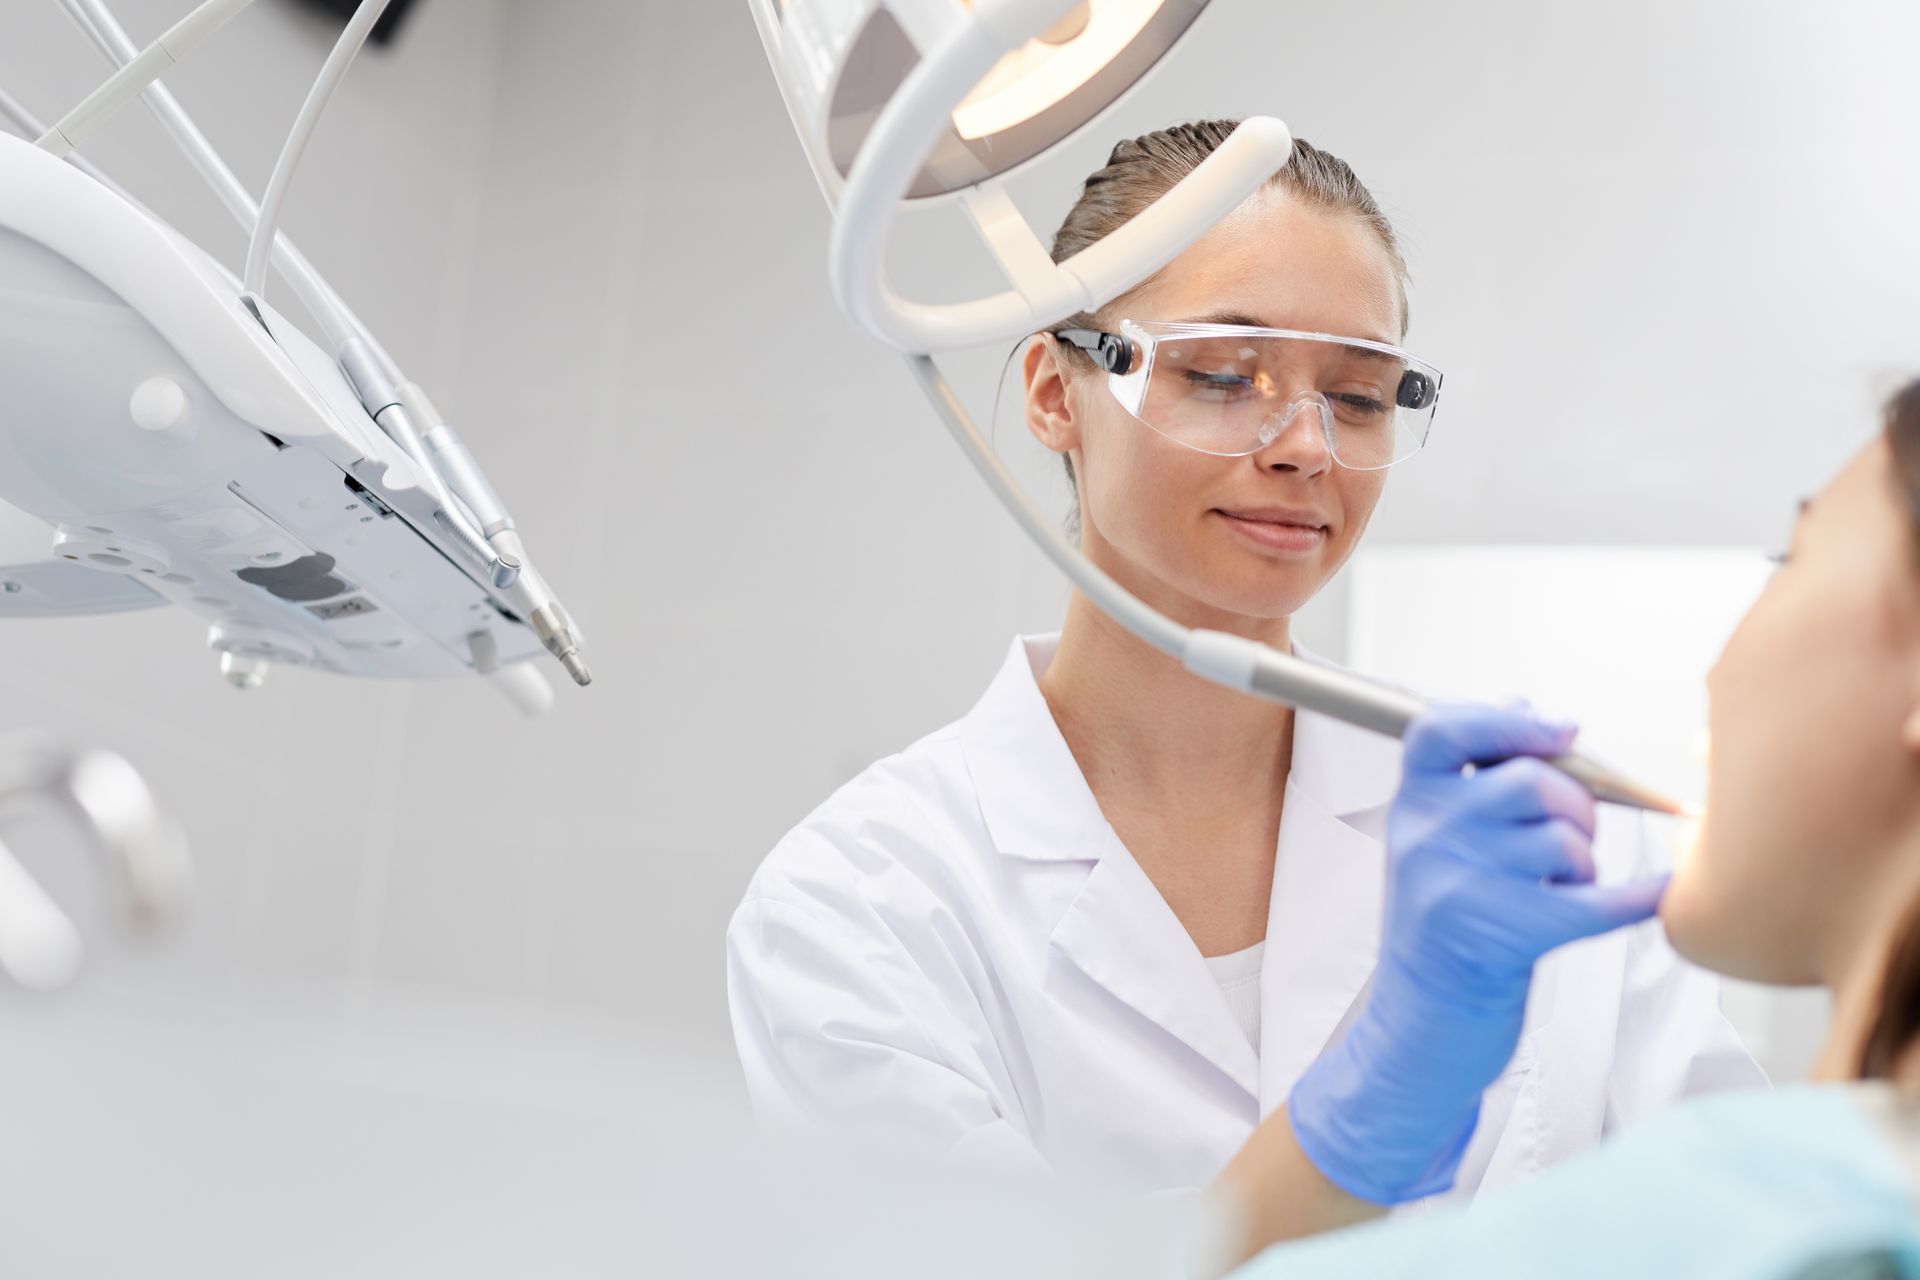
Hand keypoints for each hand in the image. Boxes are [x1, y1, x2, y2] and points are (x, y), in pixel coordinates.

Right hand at [1286, 702, 1667, 1203]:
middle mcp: (1426, 838)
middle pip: (1531, 783)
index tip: (1562, 732)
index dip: (1508, 720)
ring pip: (1565, 842)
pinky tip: (1661, 894)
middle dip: (1575, 808)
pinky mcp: (1504, 937)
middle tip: (1570, 842)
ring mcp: (1460, 887)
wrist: (1420, 1023)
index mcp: (1411, 805)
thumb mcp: (1434, 842)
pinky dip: (1638, 898)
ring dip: (1585, 865)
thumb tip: (1527, 707)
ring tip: (1561, 889)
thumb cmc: (1441, 926)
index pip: (1444, 730)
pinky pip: (1595, 902)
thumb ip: (1471, 777)